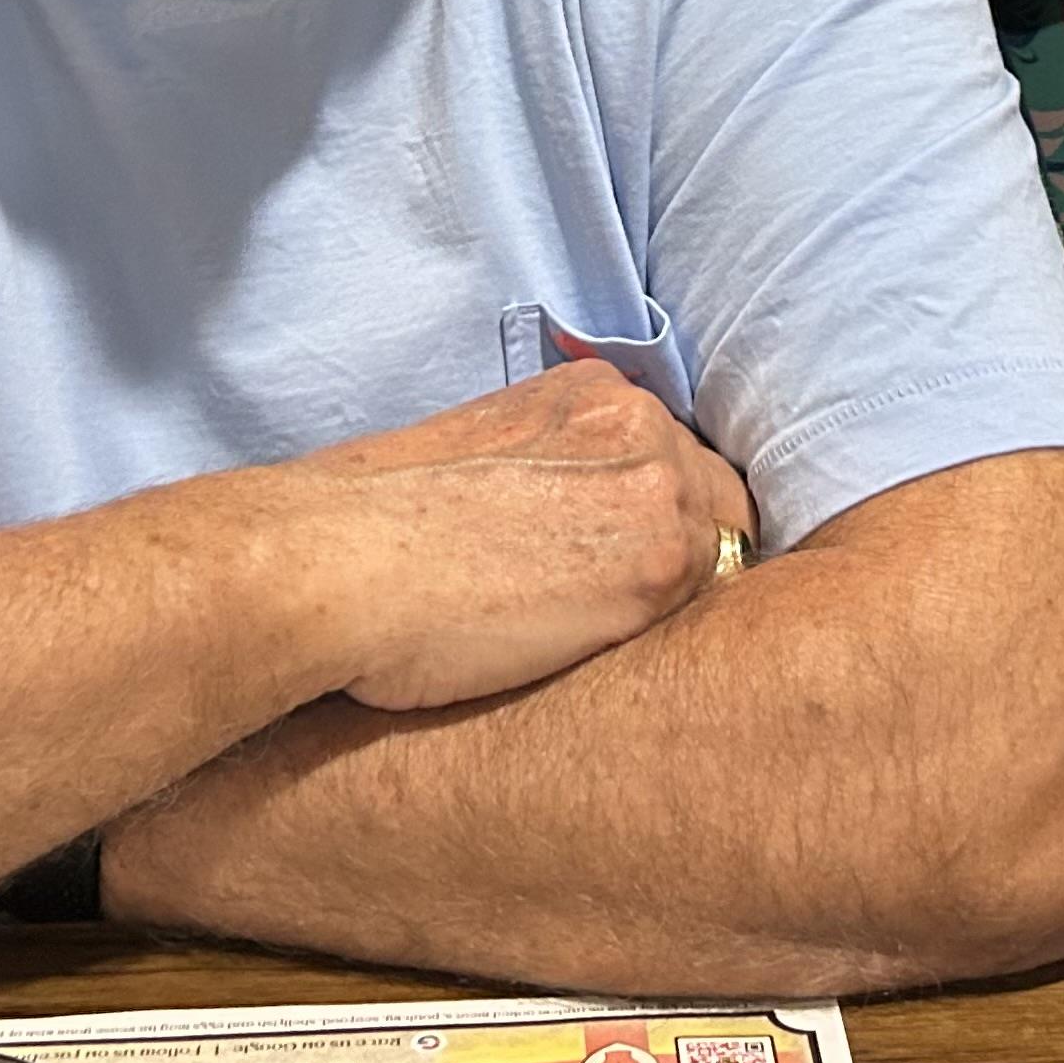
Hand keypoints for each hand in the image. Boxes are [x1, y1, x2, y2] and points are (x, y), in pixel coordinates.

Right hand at [296, 362, 753, 711]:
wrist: (340, 561)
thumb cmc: (374, 528)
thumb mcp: (477, 458)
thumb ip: (546, 472)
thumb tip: (577, 530)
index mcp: (588, 391)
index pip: (671, 460)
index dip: (656, 523)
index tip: (622, 571)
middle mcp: (638, 420)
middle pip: (714, 502)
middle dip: (685, 559)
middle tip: (624, 622)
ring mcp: (658, 488)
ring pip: (724, 558)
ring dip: (684, 606)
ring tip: (616, 653)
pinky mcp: (661, 564)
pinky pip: (710, 611)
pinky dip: (678, 646)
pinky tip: (623, 671)